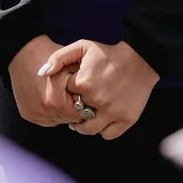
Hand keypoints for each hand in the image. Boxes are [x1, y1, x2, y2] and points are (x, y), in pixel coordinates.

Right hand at [8, 36, 80, 127]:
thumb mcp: (70, 65)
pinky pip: (45, 119)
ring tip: (59, 95)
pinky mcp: (27, 114)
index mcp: (55, 101)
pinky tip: (49, 98)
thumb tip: (91, 100)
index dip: (82, 105)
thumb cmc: (47, 56)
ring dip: (60, 112)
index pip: (79, 115)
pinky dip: (49, 112)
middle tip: (71, 94)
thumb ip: (82, 85)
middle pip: (68, 120)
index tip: (81, 96)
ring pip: (57, 121)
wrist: (22, 52)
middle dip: (71, 109)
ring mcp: (34, 114)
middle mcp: (43, 111)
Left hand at [38, 39, 158, 139]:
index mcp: (84, 83)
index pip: (65, 95)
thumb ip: (60, 57)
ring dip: (85, 124)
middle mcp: (97, 100)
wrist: (140, 60)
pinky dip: (103, 129)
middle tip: (81, 101)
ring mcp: (112, 112)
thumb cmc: (109, 54)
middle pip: (75, 114)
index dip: (69, 91)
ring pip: (88, 130)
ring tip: (88, 113)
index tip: (76, 85)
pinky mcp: (125, 120)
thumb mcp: (84, 47)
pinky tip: (102, 118)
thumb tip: (43, 73)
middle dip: (76, 108)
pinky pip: (107, 135)